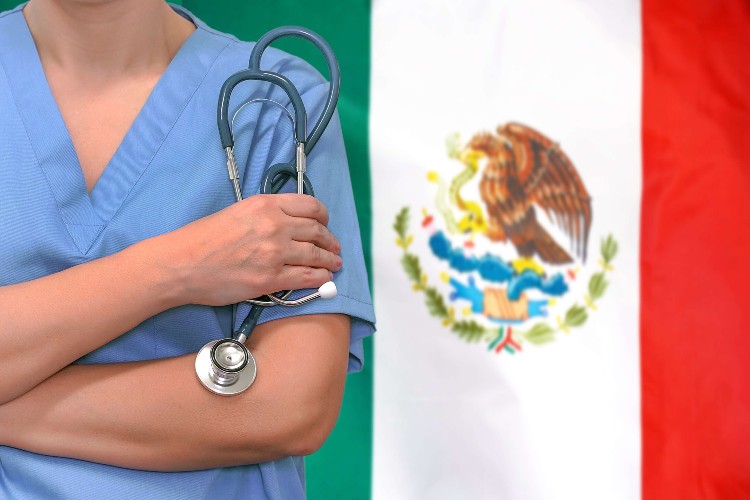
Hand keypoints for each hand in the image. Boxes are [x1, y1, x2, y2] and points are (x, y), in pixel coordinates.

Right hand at [162, 194, 341, 305]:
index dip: (323, 216)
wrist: (182, 263)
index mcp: (265, 205)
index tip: (325, 222)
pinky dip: (320, 278)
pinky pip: (306, 277)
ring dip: (330, 260)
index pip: (310, 205)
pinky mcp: (271, 278)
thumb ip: (265, 214)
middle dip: (330, 240)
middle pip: (316, 230)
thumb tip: (287, 223)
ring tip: (335, 263)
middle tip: (334, 246)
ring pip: (316, 254)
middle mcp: (275, 225)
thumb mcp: (237, 212)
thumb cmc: (202, 238)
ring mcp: (275, 252)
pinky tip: (325, 278)